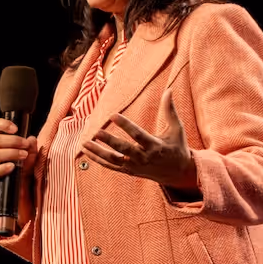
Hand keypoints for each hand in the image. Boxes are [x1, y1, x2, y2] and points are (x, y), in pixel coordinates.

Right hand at [0, 118, 38, 180]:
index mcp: (2, 139)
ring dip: (11, 153)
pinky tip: (12, 166)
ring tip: (24, 155)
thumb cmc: (26, 163)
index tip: (15, 129)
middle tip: (26, 145)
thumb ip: (32, 146)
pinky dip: (4, 167)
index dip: (3, 124)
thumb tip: (31, 139)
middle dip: (13, 141)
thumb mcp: (32, 153)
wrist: (25, 181)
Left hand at [81, 89, 197, 189]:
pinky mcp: (129, 171)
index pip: (138, 135)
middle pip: (124, 149)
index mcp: (155, 146)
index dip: (125, 125)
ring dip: (98, 152)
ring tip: (85, 142)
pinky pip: (111, 166)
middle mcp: (144, 158)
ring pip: (114, 160)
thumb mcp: (176, 129)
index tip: (113, 115)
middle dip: (110, 141)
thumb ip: (170, 110)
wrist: (178, 173)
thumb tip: (168, 90)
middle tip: (96, 132)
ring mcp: (135, 166)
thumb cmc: (177, 147)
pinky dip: (97, 160)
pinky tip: (86, 151)